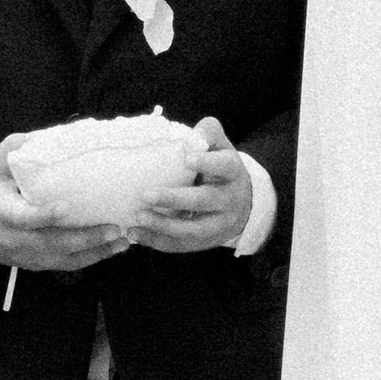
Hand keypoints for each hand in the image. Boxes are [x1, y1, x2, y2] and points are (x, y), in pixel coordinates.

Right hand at [0, 135, 130, 272]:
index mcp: (1, 212)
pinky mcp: (35, 264)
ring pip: (62, 259)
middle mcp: (14, 238)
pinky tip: (111, 250)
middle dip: (84, 238)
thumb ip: (18, 148)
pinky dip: (89, 259)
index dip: (43, 216)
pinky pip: (64, 266)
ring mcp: (25, 255)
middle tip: (114, 228)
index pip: (22, 218)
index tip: (65, 207)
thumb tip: (51, 135)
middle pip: (50, 243)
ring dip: (94, 252)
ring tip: (122, 241)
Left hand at [121, 117, 254, 255]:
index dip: (206, 163)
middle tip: (146, 194)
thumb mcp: (221, 147)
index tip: (187, 158)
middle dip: (175, 199)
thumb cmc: (221, 169)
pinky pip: (182, 245)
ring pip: (193, 230)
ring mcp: (219, 225)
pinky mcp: (206, 242)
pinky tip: (136, 233)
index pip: (224, 166)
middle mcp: (229, 200)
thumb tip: (189, 137)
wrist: (244, 204)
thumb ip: (207, 134)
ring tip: (139, 217)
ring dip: (164, 225)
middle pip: (204, 201)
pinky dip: (157, 241)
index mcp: (232, 172)